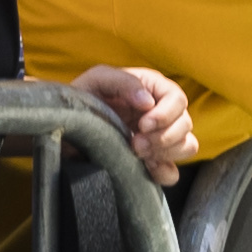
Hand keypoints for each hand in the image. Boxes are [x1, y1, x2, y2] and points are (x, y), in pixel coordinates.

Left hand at [72, 64, 194, 181]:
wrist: (64, 128)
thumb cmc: (82, 98)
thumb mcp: (98, 80)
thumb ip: (123, 81)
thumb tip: (148, 101)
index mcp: (153, 90)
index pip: (178, 100)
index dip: (166, 114)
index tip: (143, 124)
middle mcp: (161, 113)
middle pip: (185, 124)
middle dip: (163, 137)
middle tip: (136, 143)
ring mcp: (159, 138)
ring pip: (187, 146)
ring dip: (166, 152)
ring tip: (137, 153)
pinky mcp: (152, 161)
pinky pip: (172, 171)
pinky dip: (164, 172)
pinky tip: (145, 167)